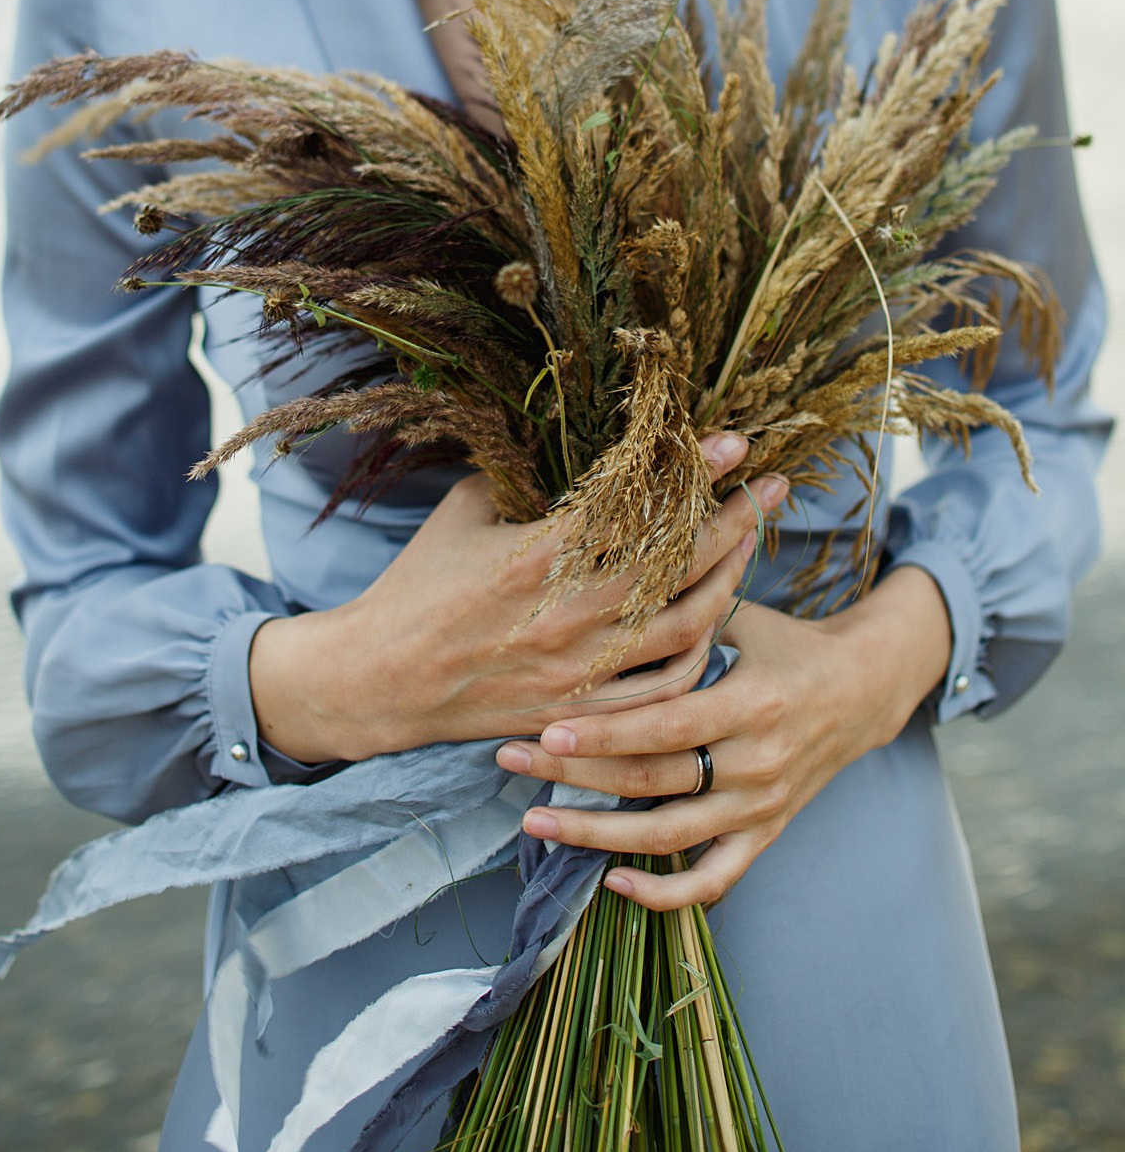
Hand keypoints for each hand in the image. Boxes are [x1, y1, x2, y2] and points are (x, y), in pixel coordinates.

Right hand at [249, 434, 791, 764]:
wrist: (379, 679)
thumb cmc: (416, 586)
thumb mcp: (462, 511)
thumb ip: (518, 476)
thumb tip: (561, 439)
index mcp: (537, 555)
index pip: (638, 504)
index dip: (694, 471)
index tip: (735, 442)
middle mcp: (568, 614)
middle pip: (680, 564)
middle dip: (737, 520)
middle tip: (772, 487)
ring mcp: (578, 670)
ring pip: (685, 627)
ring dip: (729, 583)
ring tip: (752, 547)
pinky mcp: (578, 712)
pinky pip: (662, 690)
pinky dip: (699, 657)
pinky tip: (716, 627)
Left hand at [496, 565, 951, 910]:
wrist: (865, 689)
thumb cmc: (788, 643)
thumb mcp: (745, 618)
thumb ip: (686, 615)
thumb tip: (611, 586)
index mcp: (751, 704)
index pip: (665, 727)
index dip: (604, 735)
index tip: (547, 731)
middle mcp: (757, 762)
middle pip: (652, 781)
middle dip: (574, 776)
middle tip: (511, 762)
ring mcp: (761, 806)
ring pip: (670, 835)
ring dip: (598, 835)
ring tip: (536, 822)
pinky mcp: (765, 833)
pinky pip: (716, 878)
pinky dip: (666, 894)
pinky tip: (613, 882)